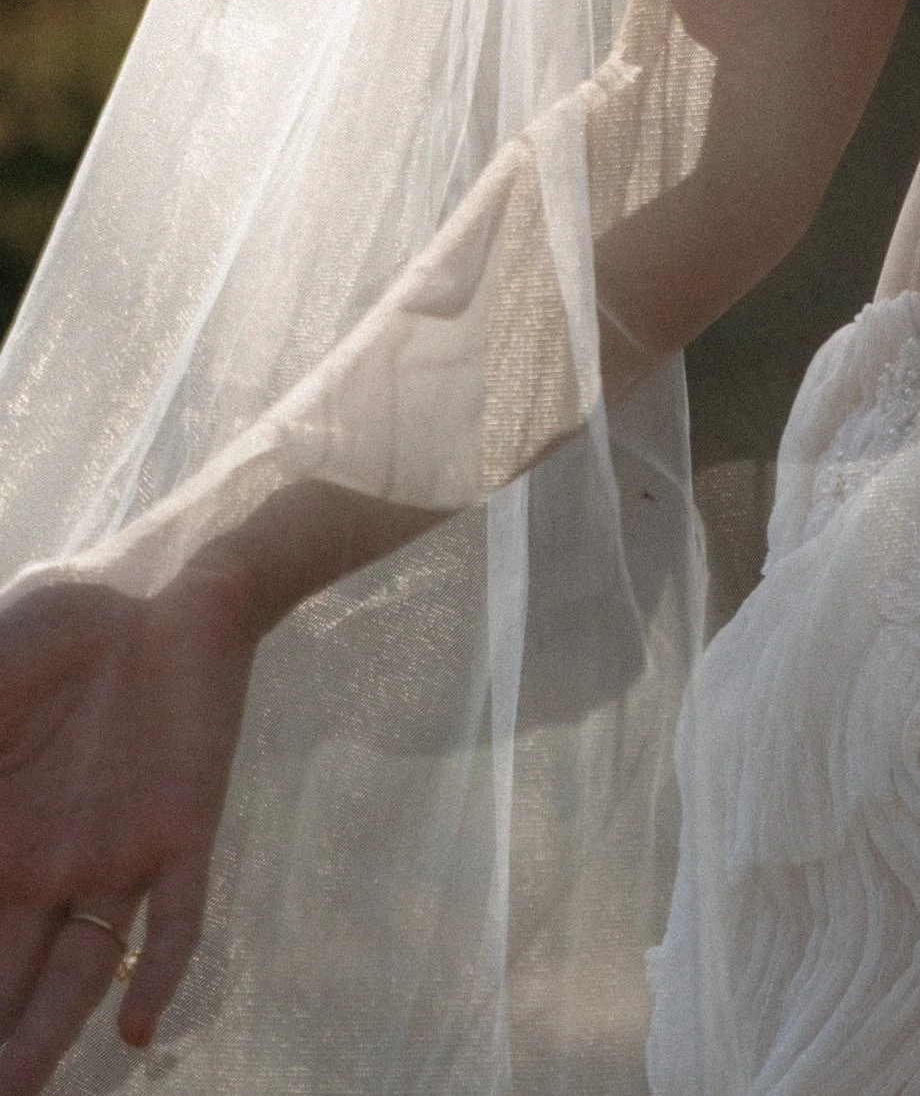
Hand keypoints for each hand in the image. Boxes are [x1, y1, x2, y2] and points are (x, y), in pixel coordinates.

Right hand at [0, 564, 258, 1089]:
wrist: (159, 593)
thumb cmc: (55, 638)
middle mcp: (49, 871)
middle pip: (8, 979)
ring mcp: (116, 858)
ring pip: (80, 971)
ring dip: (49, 1034)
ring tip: (19, 1088)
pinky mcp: (183, 832)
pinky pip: (177, 916)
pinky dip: (160, 970)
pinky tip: (135, 1025)